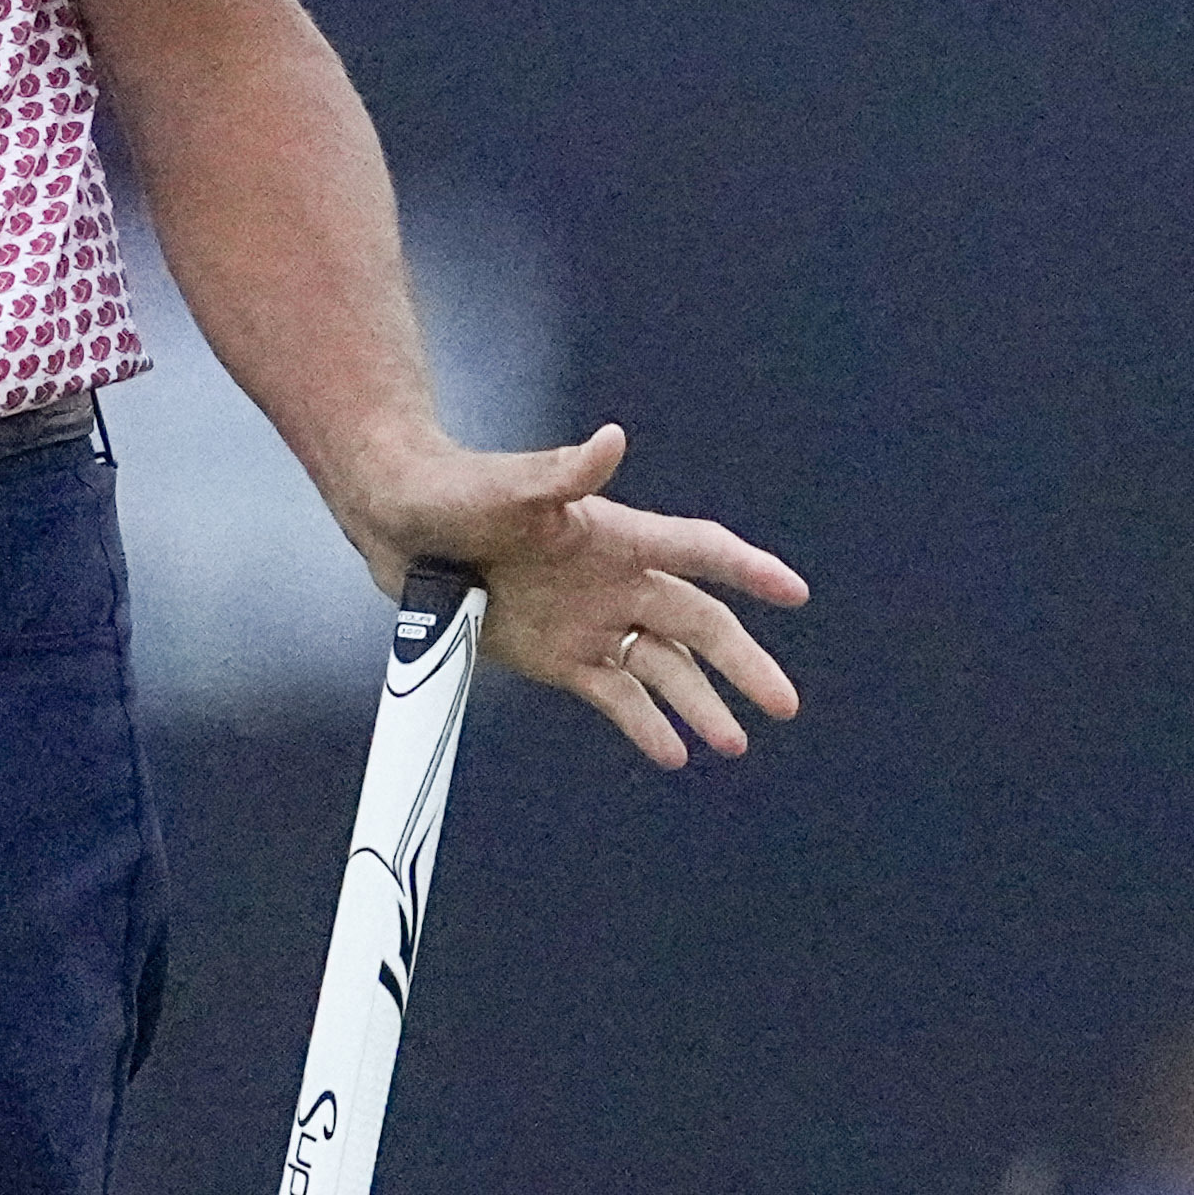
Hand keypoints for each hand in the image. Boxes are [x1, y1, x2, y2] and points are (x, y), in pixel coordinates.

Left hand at [362, 427, 810, 767]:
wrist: (400, 524)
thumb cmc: (457, 490)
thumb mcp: (509, 487)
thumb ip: (565, 473)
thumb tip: (612, 441)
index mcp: (617, 535)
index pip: (699, 553)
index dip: (748, 571)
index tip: (793, 594)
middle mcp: (617, 581)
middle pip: (699, 625)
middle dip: (743, 664)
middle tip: (785, 705)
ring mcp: (592, 622)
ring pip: (664, 669)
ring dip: (700, 705)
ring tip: (733, 745)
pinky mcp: (561, 658)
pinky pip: (614, 696)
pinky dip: (644, 724)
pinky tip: (674, 753)